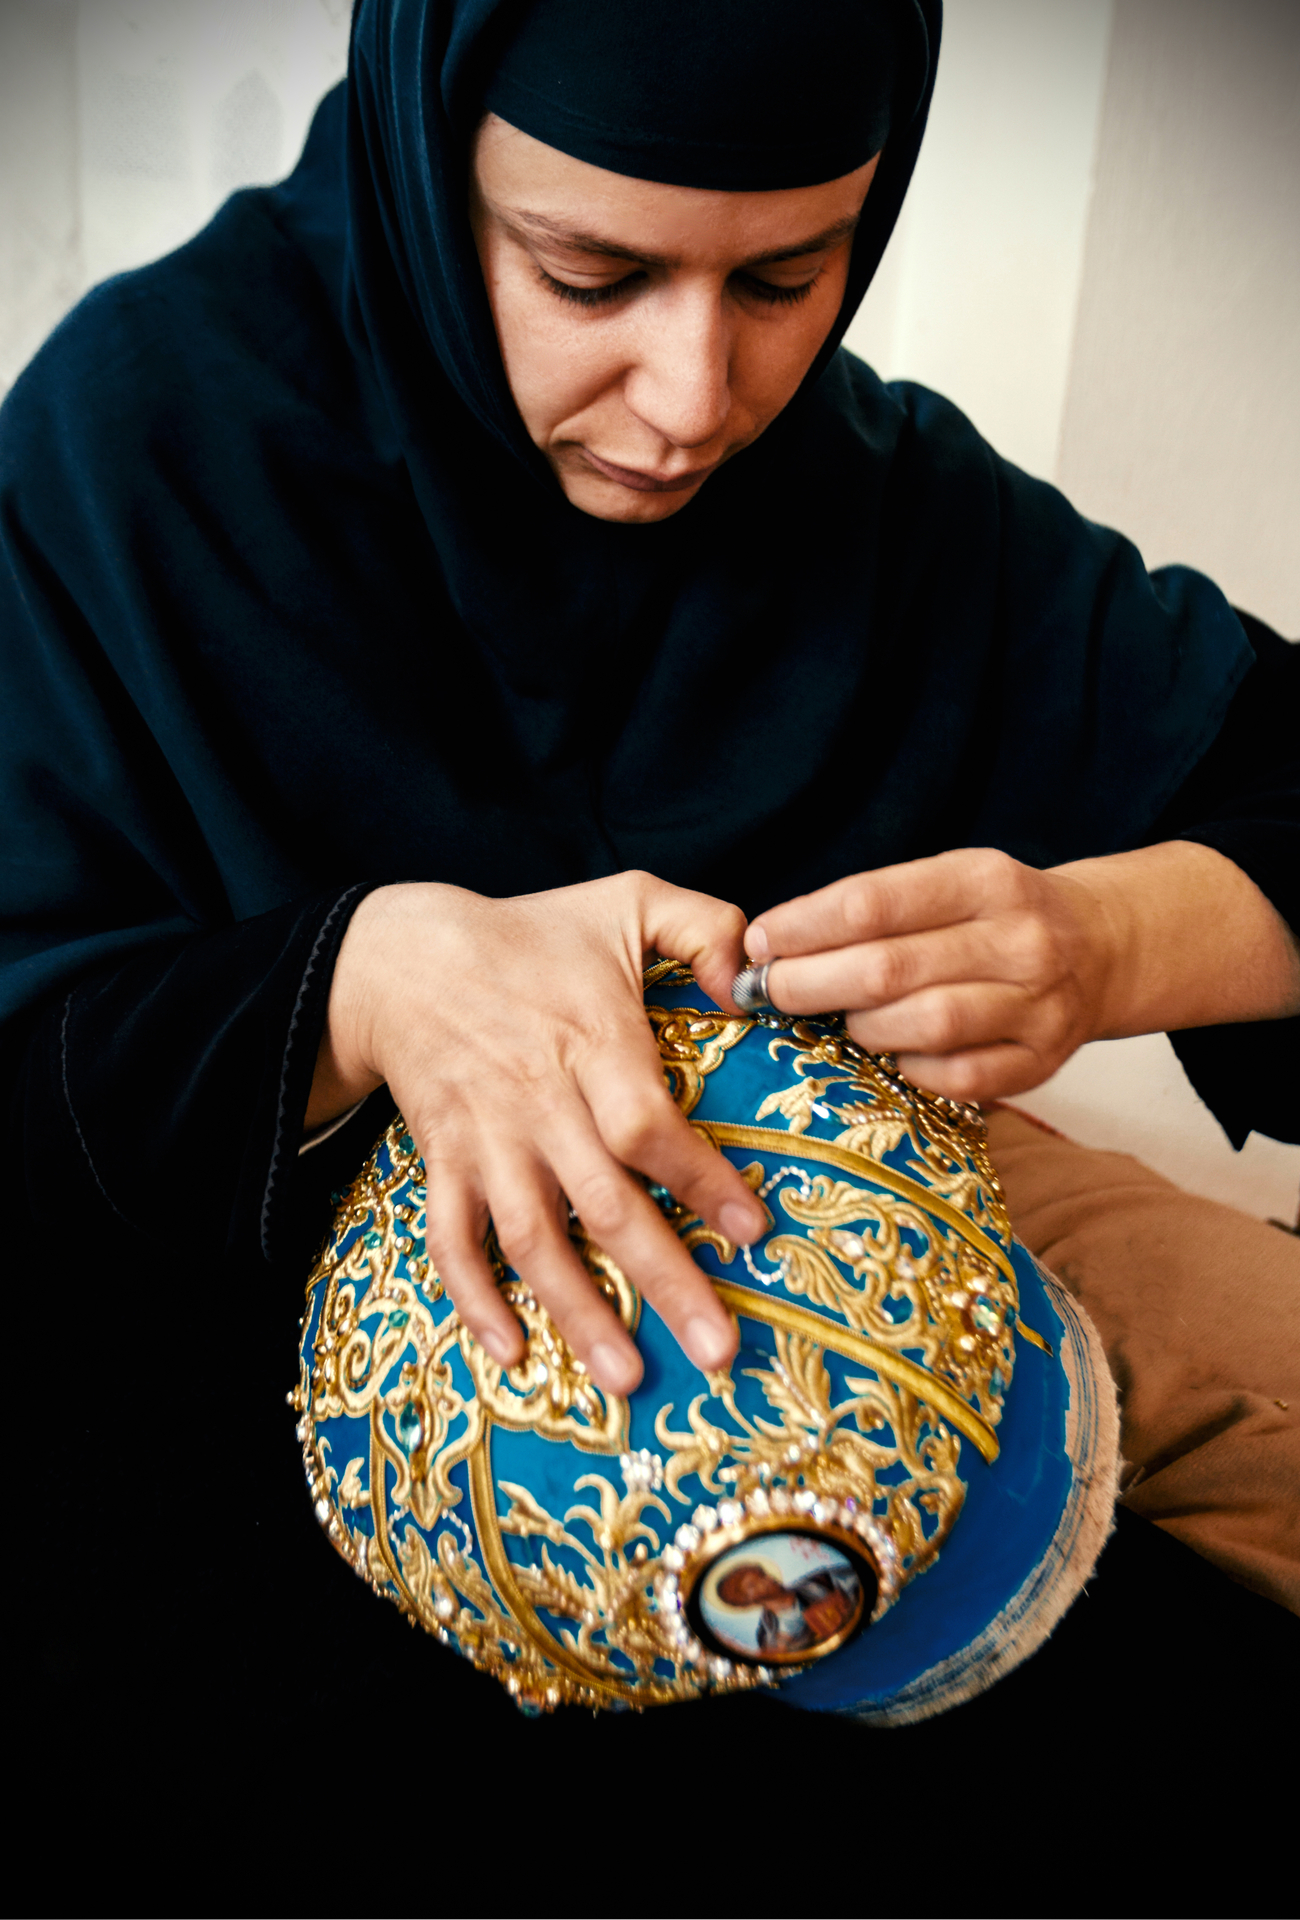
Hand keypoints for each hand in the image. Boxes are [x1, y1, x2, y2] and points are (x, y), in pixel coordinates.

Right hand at [310, 873, 766, 1392]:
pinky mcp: (445, 1161)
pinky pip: (451, 1239)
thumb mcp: (629, 899)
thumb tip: (756, 984)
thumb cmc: (534, 933)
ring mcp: (487, 1140)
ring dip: (578, 1312)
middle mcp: (540, 1103)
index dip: (701, 1180)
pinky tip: (512, 1353)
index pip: (649, 1125)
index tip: (753, 1232)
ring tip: (627, 1381)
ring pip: (531, 1239)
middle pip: (602, 1204)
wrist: (404, 954)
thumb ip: (709, 925)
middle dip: (662, 1282)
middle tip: (718, 1351)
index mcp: (592, 1043)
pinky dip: (473, 1299)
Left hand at [742, 843, 1299, 1104]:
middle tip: (771, 992)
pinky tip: (895, 1053)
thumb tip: (770, 945)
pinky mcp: (1042, 1061)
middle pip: (888, 970)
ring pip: (922, 1026)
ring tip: (840, 1021)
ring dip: (860, 1028)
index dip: (803, 927)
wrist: (1101, 948)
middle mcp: (1019, 939)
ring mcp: (1037, 1005)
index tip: (759, 942)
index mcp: (985, 879)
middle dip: (810, 983)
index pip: (873, 902)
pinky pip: (956, 1077)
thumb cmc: (995, 916)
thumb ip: (873, 909)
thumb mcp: (948, 883)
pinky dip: (911, 1068)